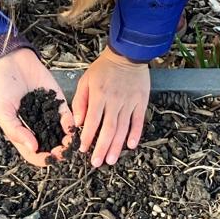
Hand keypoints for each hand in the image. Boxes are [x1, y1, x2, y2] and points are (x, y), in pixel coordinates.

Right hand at [0, 47, 74, 168]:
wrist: (10, 61)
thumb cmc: (1, 87)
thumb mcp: (2, 112)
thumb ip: (16, 131)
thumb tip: (33, 148)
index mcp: (20, 132)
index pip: (33, 154)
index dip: (41, 159)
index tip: (49, 159)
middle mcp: (36, 126)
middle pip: (50, 146)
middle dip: (58, 152)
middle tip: (63, 153)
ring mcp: (47, 115)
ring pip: (61, 135)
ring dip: (67, 142)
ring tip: (69, 144)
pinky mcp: (57, 102)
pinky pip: (67, 117)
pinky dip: (70, 125)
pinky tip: (71, 129)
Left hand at [73, 47, 149, 168]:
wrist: (127, 55)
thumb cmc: (103, 69)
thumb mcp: (85, 81)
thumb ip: (80, 101)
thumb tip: (78, 122)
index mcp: (99, 96)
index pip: (92, 121)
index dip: (88, 137)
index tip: (83, 150)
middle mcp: (114, 101)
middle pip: (108, 129)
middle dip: (101, 148)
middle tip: (97, 163)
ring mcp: (129, 102)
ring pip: (122, 128)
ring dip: (116, 146)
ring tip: (111, 160)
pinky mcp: (140, 102)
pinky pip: (138, 121)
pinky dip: (135, 134)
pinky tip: (131, 145)